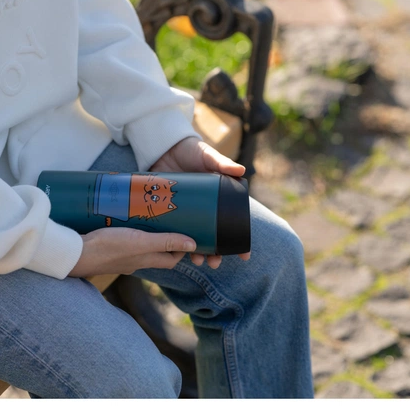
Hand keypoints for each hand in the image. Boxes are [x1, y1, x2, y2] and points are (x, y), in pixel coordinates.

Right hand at [68, 227, 196, 277]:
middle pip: (158, 252)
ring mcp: (122, 257)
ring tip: (149, 216)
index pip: (172, 259)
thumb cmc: (109, 247)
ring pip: (141, 246)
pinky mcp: (109, 249)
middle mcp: (137, 261)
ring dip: (147, 234)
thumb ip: (165, 242)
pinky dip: (130, 232)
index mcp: (147, 260)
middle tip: (169, 219)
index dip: (182, 248)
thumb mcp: (141, 242)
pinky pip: (126, 241)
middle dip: (166, 239)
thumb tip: (193, 245)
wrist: (77, 253)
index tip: (186, 232)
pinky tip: (126, 219)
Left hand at [150, 136, 251, 267]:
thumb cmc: (190, 151)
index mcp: (218, 199)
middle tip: (214, 263)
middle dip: (215, 253)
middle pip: (213, 236)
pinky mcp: (167, 211)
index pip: (232, 224)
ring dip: (196, 252)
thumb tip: (241, 170)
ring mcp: (185, 212)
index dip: (240, 241)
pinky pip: (172, 231)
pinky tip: (175, 253)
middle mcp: (203, 209)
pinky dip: (174, 243)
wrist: (163, 146)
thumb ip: (221, 162)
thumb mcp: (207, 156)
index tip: (245, 257)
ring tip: (196, 260)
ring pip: (193, 237)